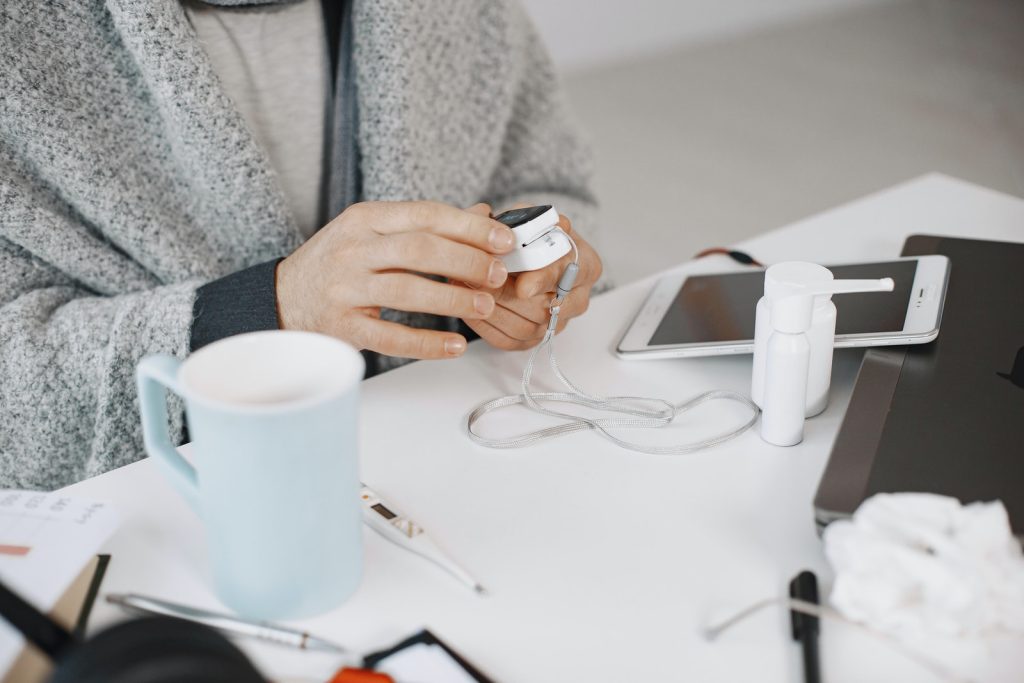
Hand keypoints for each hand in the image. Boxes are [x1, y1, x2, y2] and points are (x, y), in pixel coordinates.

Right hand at [275, 201, 514, 358]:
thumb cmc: (339, 262)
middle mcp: (352, 250)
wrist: (283, 297)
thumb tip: (482, 219)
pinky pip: (390, 337)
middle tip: (498, 274)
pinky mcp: (342, 327)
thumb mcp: (372, 233)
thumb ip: (422, 226)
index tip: (504, 240)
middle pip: (419, 249)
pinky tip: (455, 346)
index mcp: (364, 219)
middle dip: (466, 260)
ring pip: (406, 290)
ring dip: (453, 298)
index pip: (424, 215)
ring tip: (484, 305)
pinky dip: (426, 343)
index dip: (469, 228)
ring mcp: (344, 289)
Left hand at [461, 206, 602, 350]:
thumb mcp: (524, 216)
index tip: (523, 286)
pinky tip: (468, 306)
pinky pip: (508, 341)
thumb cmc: (530, 237)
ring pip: (524, 328)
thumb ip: (509, 217)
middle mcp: (577, 298)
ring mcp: (557, 323)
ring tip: (465, 289)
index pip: (569, 275)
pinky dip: (484, 325)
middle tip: (476, 281)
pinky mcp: (534, 340)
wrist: (525, 258)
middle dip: (505, 295)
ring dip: (490, 309)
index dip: (543, 281)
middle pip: (544, 308)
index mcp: (585, 264)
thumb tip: (483, 214)